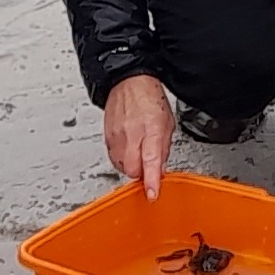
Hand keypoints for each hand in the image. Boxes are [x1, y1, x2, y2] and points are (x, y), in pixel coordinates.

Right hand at [103, 73, 176, 198]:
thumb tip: (160, 171)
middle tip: (149, 164)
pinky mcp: (107, 137)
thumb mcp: (167, 123)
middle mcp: (131, 134)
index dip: (151, 180)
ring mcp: (116, 136)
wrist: (128, 81)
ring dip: (132, 166)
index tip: (152, 193)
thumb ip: (164, 149)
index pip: (150, 160)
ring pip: (122, 167)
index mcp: (151, 129)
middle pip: (133, 170)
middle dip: (142, 173)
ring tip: (139, 152)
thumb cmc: (149, 99)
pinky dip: (122, 159)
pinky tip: (129, 149)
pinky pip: (114, 159)